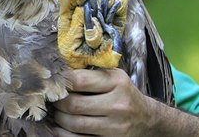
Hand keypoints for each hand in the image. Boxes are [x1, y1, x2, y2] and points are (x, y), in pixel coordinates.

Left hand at [52, 68, 198, 135]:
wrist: (148, 119)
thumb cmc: (122, 93)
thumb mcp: (112, 76)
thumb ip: (89, 72)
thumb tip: (56, 69)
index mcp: (116, 82)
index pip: (78, 80)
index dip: (60, 81)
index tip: (52, 82)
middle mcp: (118, 104)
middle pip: (73, 104)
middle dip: (57, 102)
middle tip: (51, 99)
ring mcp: (116, 126)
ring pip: (74, 124)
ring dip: (58, 118)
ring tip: (55, 112)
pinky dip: (64, 134)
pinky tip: (59, 127)